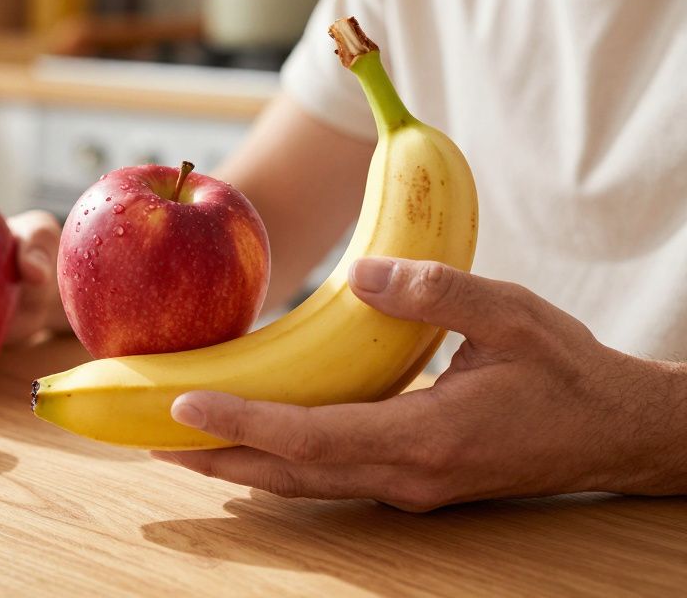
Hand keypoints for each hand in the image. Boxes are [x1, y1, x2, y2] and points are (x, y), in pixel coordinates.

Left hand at [152, 257, 686, 510]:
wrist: (616, 431)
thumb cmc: (567, 371)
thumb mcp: (512, 313)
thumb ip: (435, 293)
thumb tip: (361, 276)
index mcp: (425, 435)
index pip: (308, 435)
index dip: (238, 421)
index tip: (178, 407)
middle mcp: (407, 474)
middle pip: (289, 473)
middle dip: (215, 458)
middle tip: (145, 438)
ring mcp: (409, 486)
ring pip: (304, 482)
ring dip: (239, 465)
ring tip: (178, 445)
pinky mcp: (412, 480)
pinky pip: (329, 476)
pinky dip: (279, 462)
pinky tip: (250, 446)